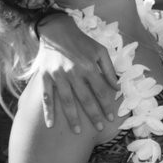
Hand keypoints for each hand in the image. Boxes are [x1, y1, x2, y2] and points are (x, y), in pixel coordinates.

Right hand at [37, 14, 119, 132]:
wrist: (56, 30)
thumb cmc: (81, 42)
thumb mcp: (100, 51)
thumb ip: (109, 70)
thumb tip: (117, 88)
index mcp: (89, 66)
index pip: (101, 91)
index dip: (107, 105)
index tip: (110, 118)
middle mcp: (74, 72)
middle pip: (85, 99)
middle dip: (93, 115)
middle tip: (98, 129)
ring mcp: (58, 75)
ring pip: (67, 101)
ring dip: (72, 118)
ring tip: (77, 132)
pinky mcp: (45, 77)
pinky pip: (46, 97)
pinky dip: (48, 111)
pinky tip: (50, 124)